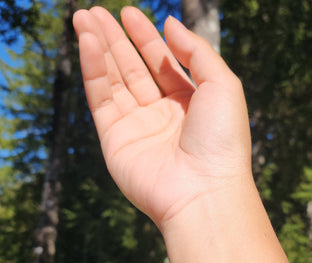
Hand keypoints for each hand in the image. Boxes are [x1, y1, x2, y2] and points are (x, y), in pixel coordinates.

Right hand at [73, 6, 251, 228]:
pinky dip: (93, 70)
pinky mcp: (116, 140)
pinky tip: (88, 42)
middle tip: (98, 11)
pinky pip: (101, 98)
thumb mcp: (222, 85)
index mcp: (190, 104)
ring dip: (100, 49)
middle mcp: (163, 115)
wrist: (203, 190)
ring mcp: (138, 128)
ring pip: (115, 81)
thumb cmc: (222, 140)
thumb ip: (197, 51)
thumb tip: (170, 24)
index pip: (164, 64)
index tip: (130, 14)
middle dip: (117, 40)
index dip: (147, 38)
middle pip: (135, 69)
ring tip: (84, 18)